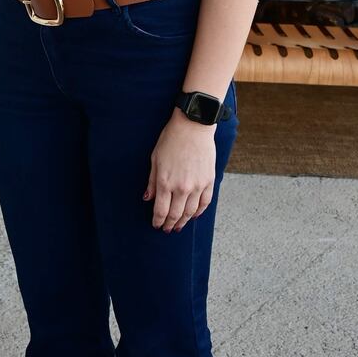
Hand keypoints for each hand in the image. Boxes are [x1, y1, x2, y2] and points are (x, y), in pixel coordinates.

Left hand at [145, 110, 216, 232]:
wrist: (193, 127)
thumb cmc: (171, 140)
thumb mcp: (155, 159)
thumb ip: (152, 182)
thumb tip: (147, 198)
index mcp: (166, 182)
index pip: (161, 211)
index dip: (158, 221)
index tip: (156, 225)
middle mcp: (182, 187)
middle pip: (175, 215)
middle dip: (170, 224)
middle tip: (167, 229)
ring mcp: (198, 185)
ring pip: (190, 212)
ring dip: (183, 221)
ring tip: (178, 226)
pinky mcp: (209, 181)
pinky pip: (205, 203)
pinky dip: (199, 212)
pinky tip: (193, 215)